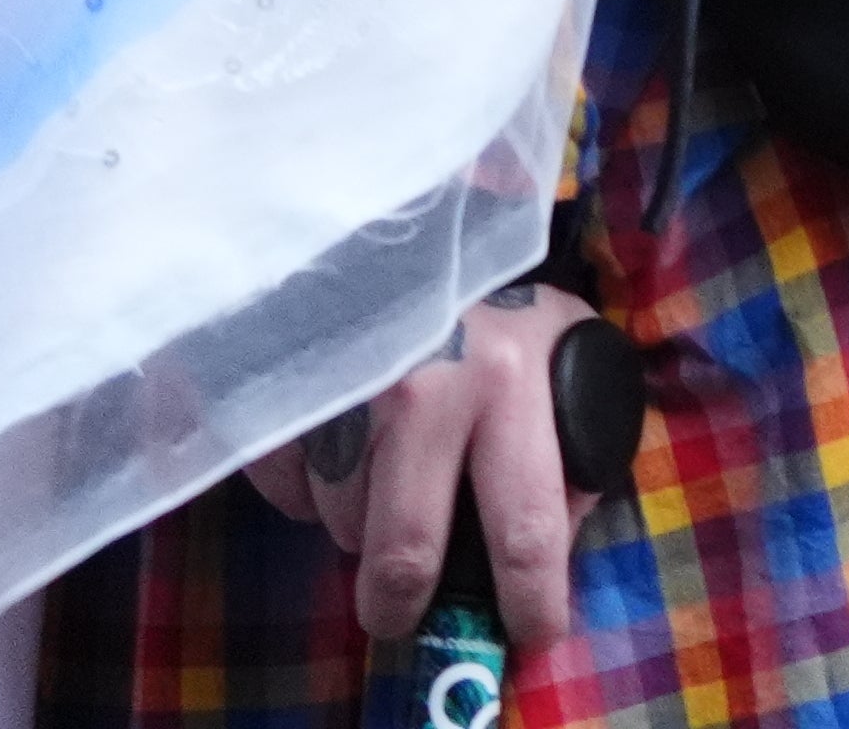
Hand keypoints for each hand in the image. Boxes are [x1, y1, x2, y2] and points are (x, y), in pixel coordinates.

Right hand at [235, 279, 602, 653]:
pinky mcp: (275, 394)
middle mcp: (426, 390)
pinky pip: (289, 492)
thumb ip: (572, 432)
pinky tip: (336, 448)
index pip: (525, 524)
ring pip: (343, 526)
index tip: (531, 634)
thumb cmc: (491, 292)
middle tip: (406, 620)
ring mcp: (341, 394)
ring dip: (362, 527)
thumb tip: (553, 541)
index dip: (530, 598)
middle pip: (407, 554)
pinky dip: (311, 491)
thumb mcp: (563, 342)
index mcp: (510, 377)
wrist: (395, 215)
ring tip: (384, 479)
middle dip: (408, 608)